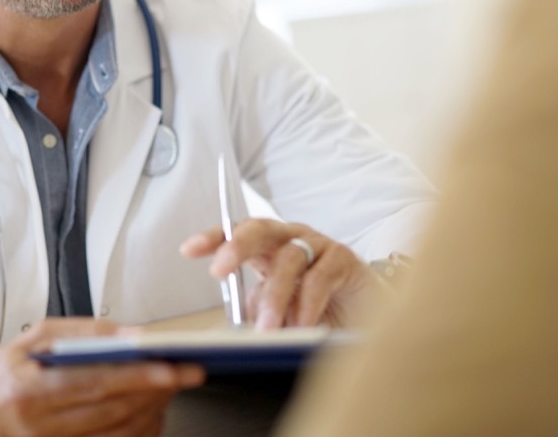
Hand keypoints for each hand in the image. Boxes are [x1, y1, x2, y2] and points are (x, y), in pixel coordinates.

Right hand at [0, 318, 203, 436]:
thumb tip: (133, 335)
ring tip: (170, 390)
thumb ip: (87, 333)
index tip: (173, 369)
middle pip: (115, 411)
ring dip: (152, 412)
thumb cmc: (2, 372)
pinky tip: (148, 413)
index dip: (141, 377)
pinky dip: (135, 431)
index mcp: (30, 391)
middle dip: (157, 392)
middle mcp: (40, 427)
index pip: (98, 384)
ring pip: (118, 435)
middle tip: (185, 373)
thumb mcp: (37, 337)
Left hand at [179, 219, 373, 330]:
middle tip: (220, 269)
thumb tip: (241, 324)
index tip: (189, 249)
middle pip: (260, 229)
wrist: (368, 312)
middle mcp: (292, 238)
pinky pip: (320, 277)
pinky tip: (302, 325)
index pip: (237, 233)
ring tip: (268, 329)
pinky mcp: (343, 259)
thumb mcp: (281, 309)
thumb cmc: (320, 307)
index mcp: (270, 247)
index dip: (213, 238)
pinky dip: (308, 304)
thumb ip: (260, 309)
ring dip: (275, 296)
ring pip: (289, 259)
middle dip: (236, 246)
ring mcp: (318, 245)